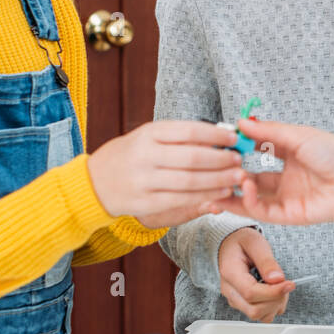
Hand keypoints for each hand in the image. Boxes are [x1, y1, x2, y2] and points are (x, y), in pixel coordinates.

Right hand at [87, 120, 246, 227]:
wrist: (93, 183)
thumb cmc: (131, 155)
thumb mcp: (148, 137)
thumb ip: (180, 137)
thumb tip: (221, 136)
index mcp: (148, 133)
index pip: (188, 131)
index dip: (216, 134)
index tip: (234, 137)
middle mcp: (145, 155)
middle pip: (192, 158)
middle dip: (221, 160)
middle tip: (240, 160)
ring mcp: (144, 181)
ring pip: (190, 181)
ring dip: (218, 181)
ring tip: (237, 178)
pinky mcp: (145, 203)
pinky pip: (181, 200)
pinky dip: (204, 197)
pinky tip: (220, 194)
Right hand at [206, 117, 333, 224]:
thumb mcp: (298, 136)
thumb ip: (268, 132)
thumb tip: (241, 123)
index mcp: (290, 156)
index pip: (256, 154)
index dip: (238, 150)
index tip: (222, 143)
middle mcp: (286, 178)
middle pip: (250, 178)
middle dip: (231, 173)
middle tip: (215, 165)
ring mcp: (287, 197)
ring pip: (252, 198)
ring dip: (236, 189)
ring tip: (224, 178)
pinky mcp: (290, 215)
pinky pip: (262, 211)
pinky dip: (249, 201)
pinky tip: (245, 187)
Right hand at [217, 227, 293, 322]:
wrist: (230, 245)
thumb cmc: (241, 242)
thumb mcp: (255, 243)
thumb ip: (266, 261)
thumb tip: (277, 279)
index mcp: (230, 273)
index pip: (250, 293)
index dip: (273, 292)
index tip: (289, 284)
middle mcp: (229, 290)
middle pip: (254, 309)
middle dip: (276, 299)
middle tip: (286, 283)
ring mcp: (235, 299)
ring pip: (258, 315)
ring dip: (275, 305)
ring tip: (280, 287)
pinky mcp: (242, 303)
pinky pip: (260, 314)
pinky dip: (272, 307)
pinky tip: (276, 293)